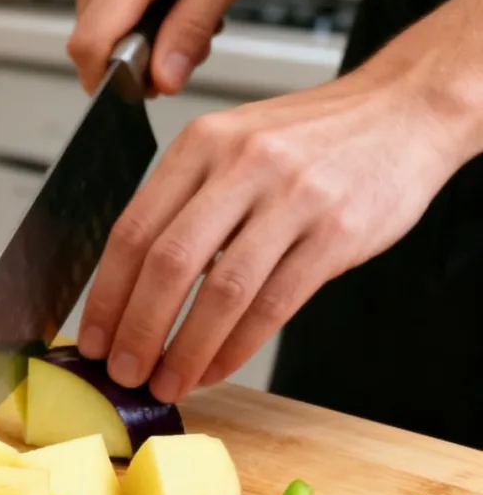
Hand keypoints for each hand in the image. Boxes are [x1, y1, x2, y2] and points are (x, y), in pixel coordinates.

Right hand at [66, 0, 259, 94]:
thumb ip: (191, 31)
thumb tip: (164, 81)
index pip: (90, 46)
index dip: (109, 80)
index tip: (140, 85)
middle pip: (92, 42)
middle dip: (132, 58)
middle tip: (180, 38)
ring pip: (94, 27)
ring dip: (130, 36)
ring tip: (172, 9)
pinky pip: (95, 5)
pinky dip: (125, 15)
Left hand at [76, 68, 468, 404]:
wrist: (403, 111)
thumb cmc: (307, 140)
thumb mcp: (231, 148)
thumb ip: (184, 206)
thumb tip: (132, 291)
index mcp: (201, 145)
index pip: (133, 230)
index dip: (105, 295)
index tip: (91, 339)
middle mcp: (242, 166)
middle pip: (169, 263)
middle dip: (137, 329)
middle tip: (123, 371)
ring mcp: (293, 198)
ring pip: (222, 292)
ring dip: (186, 350)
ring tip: (167, 383)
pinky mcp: (337, 233)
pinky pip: (274, 305)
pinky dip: (237, 347)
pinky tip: (216, 367)